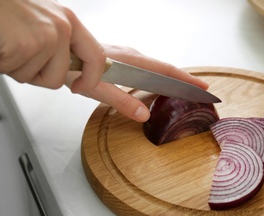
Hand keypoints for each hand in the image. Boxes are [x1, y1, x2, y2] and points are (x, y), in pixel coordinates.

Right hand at [0, 0, 104, 90]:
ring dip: (12, 67)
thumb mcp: (42, 22)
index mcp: (69, 22)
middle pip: (57, 79)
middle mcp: (62, 28)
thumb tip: (70, 70)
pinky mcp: (26, 46)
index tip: (79, 87)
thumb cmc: (2, 8)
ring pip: (33, 78)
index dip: (91, 78)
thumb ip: (59, 45)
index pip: (96, 58)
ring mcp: (46, 37)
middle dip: (33, 75)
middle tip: (16, 54)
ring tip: (3, 42)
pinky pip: (12, 71)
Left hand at [66, 44, 208, 121]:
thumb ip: (122, 101)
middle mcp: (132, 55)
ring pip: (155, 68)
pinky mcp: (121, 60)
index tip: (202, 88)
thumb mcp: (98, 89)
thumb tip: (145, 115)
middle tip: (200, 91)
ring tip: (183, 90)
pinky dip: (157, 77)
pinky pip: (146, 68)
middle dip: (184, 80)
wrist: (61, 52)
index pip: (166, 71)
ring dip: (171, 79)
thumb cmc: (75, 67)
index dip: (185, 80)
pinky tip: (157, 85)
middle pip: (164, 68)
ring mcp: (127, 56)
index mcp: (132, 61)